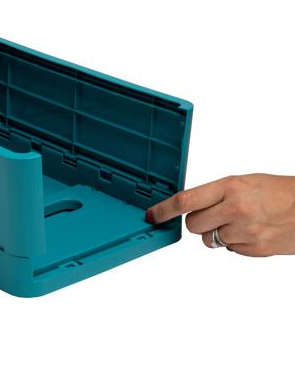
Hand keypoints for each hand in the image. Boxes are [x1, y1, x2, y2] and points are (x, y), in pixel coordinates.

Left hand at [145, 174, 294, 256]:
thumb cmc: (279, 191)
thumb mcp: (243, 182)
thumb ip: (215, 194)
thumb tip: (190, 208)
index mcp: (230, 188)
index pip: (186, 201)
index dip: (164, 210)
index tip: (152, 216)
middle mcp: (235, 210)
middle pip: (192, 225)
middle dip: (196, 222)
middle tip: (213, 214)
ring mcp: (245, 232)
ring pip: (209, 240)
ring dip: (216, 232)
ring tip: (238, 221)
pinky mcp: (254, 250)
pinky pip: (228, 249)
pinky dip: (234, 242)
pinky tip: (250, 230)